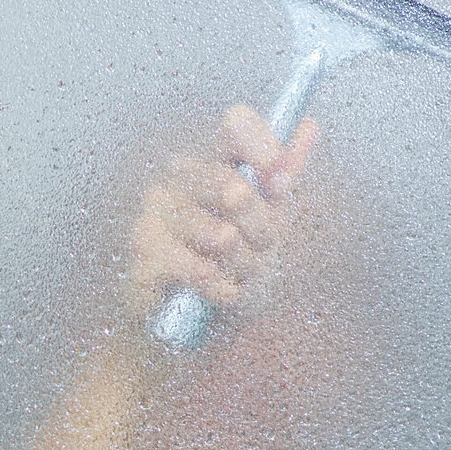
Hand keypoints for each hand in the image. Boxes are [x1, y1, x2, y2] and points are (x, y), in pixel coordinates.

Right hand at [125, 105, 318, 324]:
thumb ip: (283, 177)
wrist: (193, 324)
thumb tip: (308, 125)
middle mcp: (180, 178)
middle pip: (232, 184)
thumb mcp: (268, 222)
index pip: (237, 126)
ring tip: (237, 278)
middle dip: (259, 228)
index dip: (266, 152)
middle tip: (261, 249)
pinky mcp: (142, 249)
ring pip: (219, 234)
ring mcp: (156, 211)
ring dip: (242, 267)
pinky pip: (199, 269)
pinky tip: (219, 294)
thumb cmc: (230, 269)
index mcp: (215, 163)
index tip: (281, 183)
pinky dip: (221, 289)